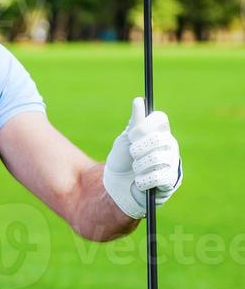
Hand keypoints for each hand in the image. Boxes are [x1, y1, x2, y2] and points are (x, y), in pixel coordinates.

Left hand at [103, 97, 181, 218]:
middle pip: (157, 138)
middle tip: (133, 155)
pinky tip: (139, 182)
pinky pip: (157, 177)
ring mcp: (172, 162)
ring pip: (156, 158)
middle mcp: (169, 144)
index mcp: (159, 131)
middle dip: (138, 149)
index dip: (145, 126)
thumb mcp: (125, 140)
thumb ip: (135, 123)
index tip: (132, 135)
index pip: (160, 118)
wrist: (117, 188)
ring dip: (139, 166)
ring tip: (136, 170)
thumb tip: (138, 100)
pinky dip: (142, 181)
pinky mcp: (170, 181)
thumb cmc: (122, 161)